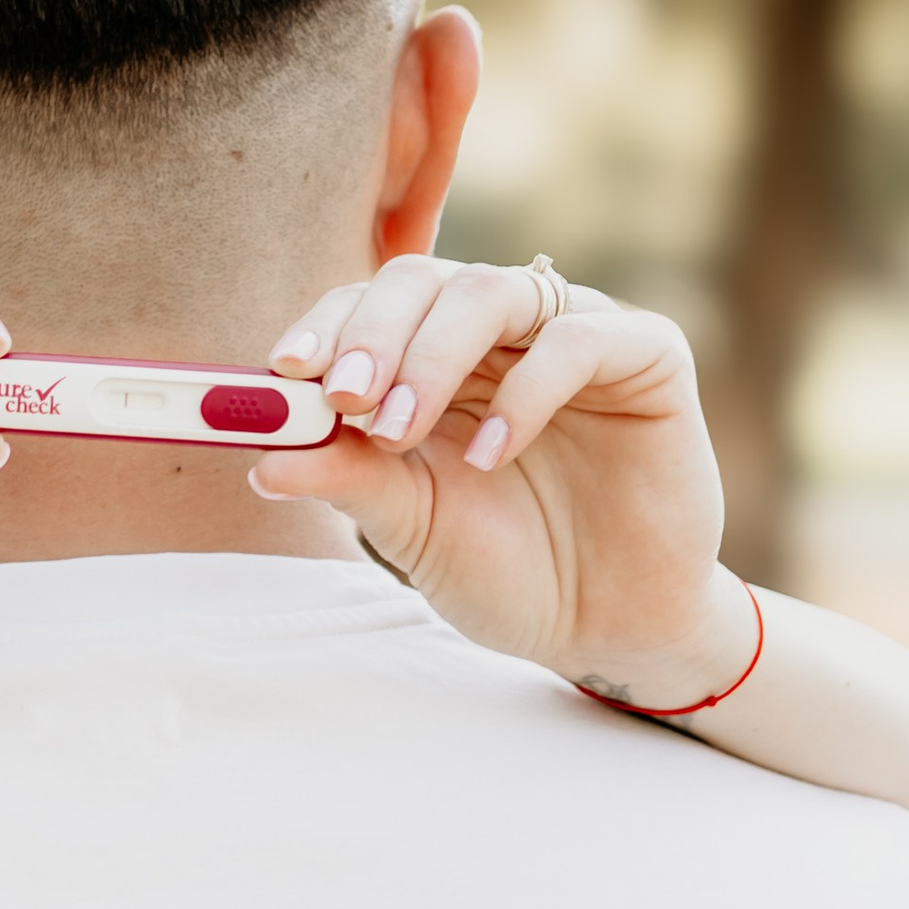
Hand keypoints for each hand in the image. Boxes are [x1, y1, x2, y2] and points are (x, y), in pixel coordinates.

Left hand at [250, 256, 751, 699]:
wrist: (607, 627)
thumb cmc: (509, 569)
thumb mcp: (412, 526)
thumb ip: (349, 480)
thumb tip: (262, 458)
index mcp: (435, 359)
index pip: (370, 305)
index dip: (327, 326)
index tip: (284, 372)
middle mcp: (499, 334)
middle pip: (422, 281)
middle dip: (371, 332)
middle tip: (342, 397)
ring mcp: (571, 336)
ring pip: (490, 292)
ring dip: (431, 355)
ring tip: (401, 432)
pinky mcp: (646, 357)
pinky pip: (577, 338)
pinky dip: (525, 390)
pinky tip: (493, 455)